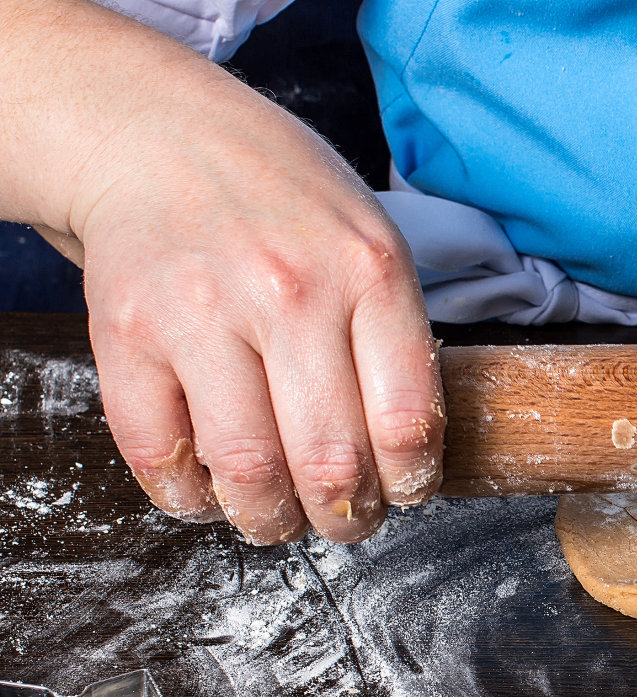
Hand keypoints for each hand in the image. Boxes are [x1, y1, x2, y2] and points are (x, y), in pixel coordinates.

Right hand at [1, 0, 442, 543]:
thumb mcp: (372, 243)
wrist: (159, 135)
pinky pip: (159, 454)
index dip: (411, 482)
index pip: (409, 420)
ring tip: (279, 517)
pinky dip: (189, 498)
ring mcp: (202, 312)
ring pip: (249, 471)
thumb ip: (396, 341)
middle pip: (331, 462)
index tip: (404, 492)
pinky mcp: (126, 333)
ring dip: (270, 520)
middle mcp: (290, 292)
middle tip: (346, 522)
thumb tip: (411, 457)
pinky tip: (210, 489)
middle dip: (347, 518)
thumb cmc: (284, 203)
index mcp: (369, 273)